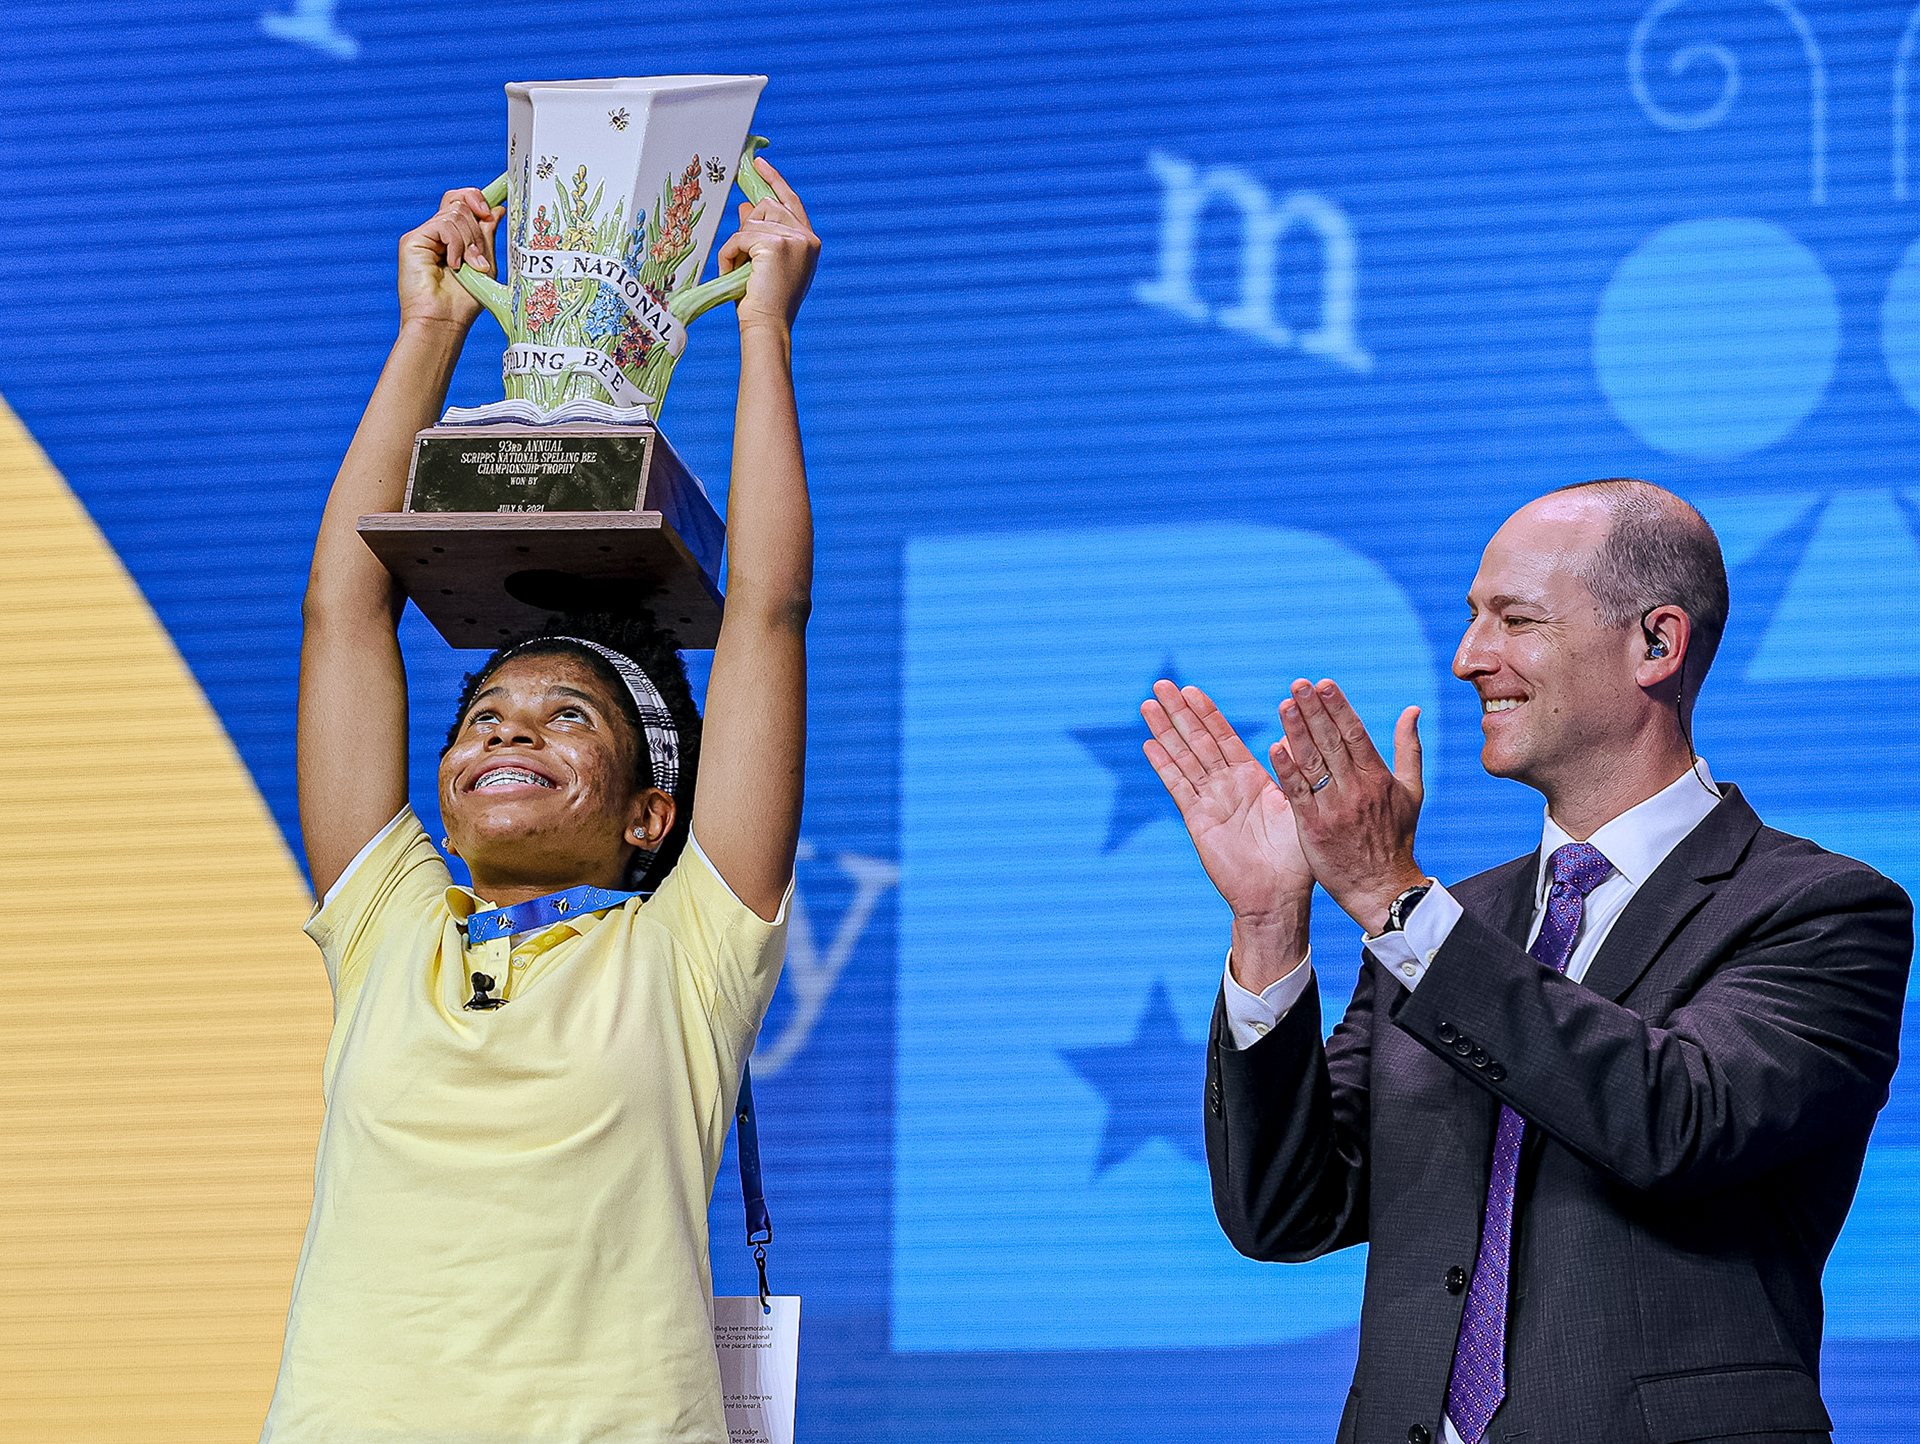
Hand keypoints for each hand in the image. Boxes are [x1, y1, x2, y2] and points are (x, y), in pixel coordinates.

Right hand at [397, 188, 501, 330]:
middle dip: (477, 229)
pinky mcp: (412, 240)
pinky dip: (456, 244)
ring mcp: (424, 236)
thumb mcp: (484, 264)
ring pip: (455, 213)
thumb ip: (486, 236)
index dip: (477, 199)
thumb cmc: (463, 302)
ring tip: (470, 267)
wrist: (443, 321)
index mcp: (452, 238)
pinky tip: (455, 265)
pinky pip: (443, 224)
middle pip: (460, 203)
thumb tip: (495, 209)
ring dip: (469, 241)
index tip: (492, 211)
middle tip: (479, 259)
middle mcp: (436, 234)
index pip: (461, 202)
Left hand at [715, 159, 819, 333]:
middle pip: (766, 206)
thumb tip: (746, 206)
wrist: (767, 326)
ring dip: (738, 243)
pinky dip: (729, 253)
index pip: (790, 201)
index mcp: (809, 242)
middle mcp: (806, 238)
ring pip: (752, 220)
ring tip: (740, 270)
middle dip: (747, 227)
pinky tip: (732, 271)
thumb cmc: (764, 301)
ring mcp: (794, 239)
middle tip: (743, 257)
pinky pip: (740, 236)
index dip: (774, 181)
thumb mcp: (763, 262)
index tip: (759, 164)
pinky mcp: (776, 243)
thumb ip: (760, 233)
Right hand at [1142, 682, 1314, 988]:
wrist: (1278, 896)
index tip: (1191, 689)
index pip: (1225, 737)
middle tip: (1160, 683)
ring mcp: (1209, 801)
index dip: (1207, 713)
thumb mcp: (1298, 807)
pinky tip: (1149, 745)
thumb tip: (1287, 738)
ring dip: (1165, 731)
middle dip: (1179, 712)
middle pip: (1197, 740)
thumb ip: (1290, 774)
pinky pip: (1178, 786)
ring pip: (1183, 758)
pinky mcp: (1197, 820)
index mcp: (1252, 778)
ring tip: (1147, 705)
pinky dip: (1164, 766)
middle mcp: (1227, 785)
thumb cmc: (1295, 858)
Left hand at [1270, 679, 1426, 935]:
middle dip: (1314, 711)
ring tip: (1284, 704)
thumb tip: (1412, 709)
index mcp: (1378, 778)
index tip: (1323, 683)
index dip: (1338, 707)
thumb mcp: (1412, 792)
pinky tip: (1274, 748)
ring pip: (1313, 763)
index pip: (1356, 734)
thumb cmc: (1396, 838)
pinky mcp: (1313, 827)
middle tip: (1298, 683)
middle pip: (1332, 742)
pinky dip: (1286, 771)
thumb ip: (1409, 748)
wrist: (1382, 888)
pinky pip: (1297, 794)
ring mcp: (1334, 808)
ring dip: (1297, 732)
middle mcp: (1356, 789)